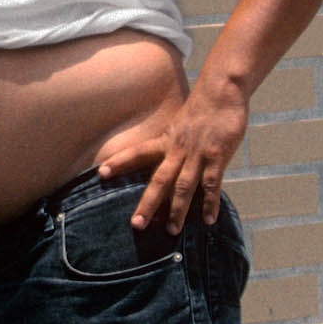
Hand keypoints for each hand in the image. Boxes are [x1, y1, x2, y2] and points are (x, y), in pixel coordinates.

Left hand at [95, 74, 250, 236]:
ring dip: (177, 210)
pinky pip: (212, 185)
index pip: (137, 152)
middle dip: (147, 203)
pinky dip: (210, 203)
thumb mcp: (179, 124)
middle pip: (158, 180)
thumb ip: (173, 142)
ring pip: (183, 187)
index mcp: (166, 140)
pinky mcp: (217, 157)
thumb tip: (167, 159)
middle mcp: (177, 150)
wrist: (222, 92)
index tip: (100, 174)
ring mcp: (197, 155)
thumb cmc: (202, 108)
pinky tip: (209, 220)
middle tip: (136, 224)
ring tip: (172, 231)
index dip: (119, 162)